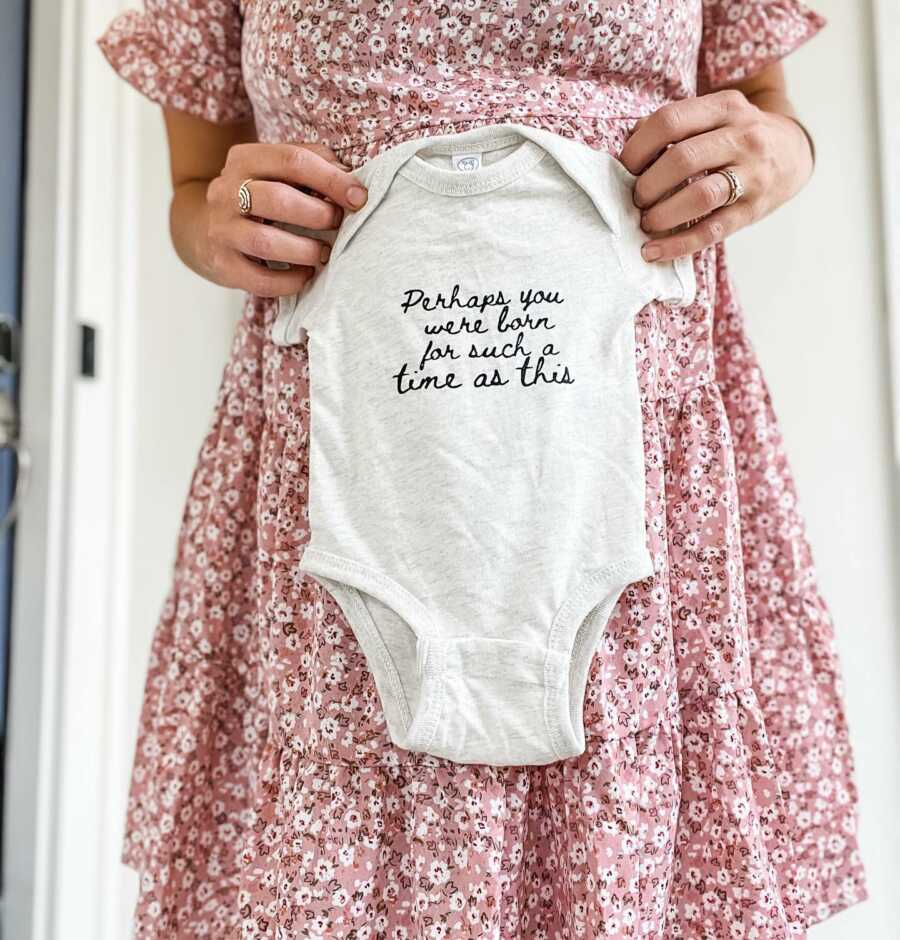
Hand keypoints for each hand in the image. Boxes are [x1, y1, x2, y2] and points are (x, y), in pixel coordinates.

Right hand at [201, 142, 367, 296]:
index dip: (331, 179)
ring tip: (323, 253)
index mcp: (244, 159)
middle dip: (318, 215)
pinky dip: (289, 281)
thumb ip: (314, 166)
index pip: (293, 160)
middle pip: (277, 199)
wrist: (205, 229)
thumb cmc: (260, 199)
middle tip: (337, 224)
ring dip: (305, 250)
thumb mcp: (278, 172)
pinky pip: (259, 280)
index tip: (359, 197)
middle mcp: (226, 192)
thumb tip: (352, 184)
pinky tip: (305, 275)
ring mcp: (221, 230)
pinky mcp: (222, 264)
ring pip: (265, 242)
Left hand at [619, 89, 813, 262]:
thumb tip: (629, 145)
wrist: (794, 153)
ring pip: (700, 195)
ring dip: (663, 214)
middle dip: (648, 185)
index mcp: (724, 107)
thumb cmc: (736, 136)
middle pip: (682, 159)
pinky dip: (677, 245)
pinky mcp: (752, 210)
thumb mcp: (713, 116)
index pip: (670, 121)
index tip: (625, 168)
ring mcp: (751, 175)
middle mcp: (742, 137)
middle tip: (636, 198)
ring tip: (646, 222)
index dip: (638, 148)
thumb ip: (674, 125)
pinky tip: (653, 251)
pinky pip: (711, 231)